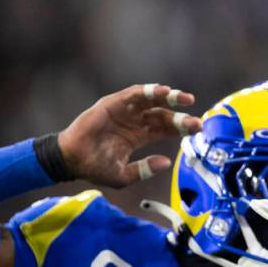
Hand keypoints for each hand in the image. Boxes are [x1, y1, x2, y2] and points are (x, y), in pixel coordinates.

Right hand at [58, 84, 201, 187]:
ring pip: (151, 101)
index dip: (181, 127)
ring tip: (185, 99)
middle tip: (197, 121)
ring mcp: (124, 111)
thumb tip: (166, 163)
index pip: (166, 128)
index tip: (197, 128)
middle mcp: (135, 121)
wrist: (70, 160)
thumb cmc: (95, 167)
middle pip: (163, 114)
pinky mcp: (112, 103)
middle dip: (180, 116)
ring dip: (169, 97)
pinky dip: (148, 91)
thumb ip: (144, 170)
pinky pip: (133, 94)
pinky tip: (162, 91)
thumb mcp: (123, 175)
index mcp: (140, 136)